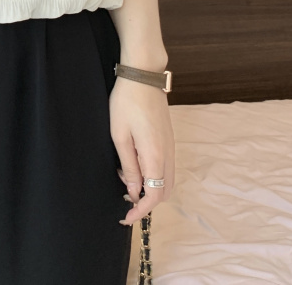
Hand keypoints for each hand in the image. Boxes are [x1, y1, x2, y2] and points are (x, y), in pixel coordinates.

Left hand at [110, 76, 174, 225]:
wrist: (143, 76)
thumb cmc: (126, 102)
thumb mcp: (119, 135)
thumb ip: (128, 165)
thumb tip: (135, 191)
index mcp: (155, 155)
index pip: (154, 195)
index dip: (140, 210)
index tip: (125, 216)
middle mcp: (168, 154)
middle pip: (164, 192)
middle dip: (145, 201)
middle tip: (123, 197)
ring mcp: (171, 146)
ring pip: (166, 180)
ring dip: (149, 186)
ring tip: (124, 179)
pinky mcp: (169, 138)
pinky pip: (165, 167)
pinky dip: (152, 174)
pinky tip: (133, 164)